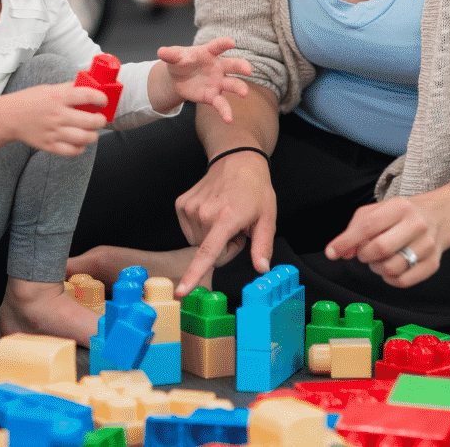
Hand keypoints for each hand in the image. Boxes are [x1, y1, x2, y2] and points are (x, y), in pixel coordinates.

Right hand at [1, 82, 107, 156]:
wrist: (9, 117)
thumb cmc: (31, 100)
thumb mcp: (50, 88)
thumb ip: (69, 89)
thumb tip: (90, 88)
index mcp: (58, 97)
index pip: (87, 95)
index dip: (101, 98)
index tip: (104, 101)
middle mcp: (57, 115)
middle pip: (90, 121)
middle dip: (101, 120)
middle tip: (100, 119)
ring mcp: (53, 132)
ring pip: (84, 138)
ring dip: (93, 135)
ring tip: (92, 131)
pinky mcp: (49, 145)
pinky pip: (72, 151)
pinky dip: (80, 148)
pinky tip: (80, 142)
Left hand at [157, 37, 250, 121]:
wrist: (178, 78)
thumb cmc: (180, 62)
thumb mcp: (174, 57)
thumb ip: (170, 55)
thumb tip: (160, 52)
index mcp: (208, 53)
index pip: (217, 46)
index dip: (224, 43)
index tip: (231, 42)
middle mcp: (218, 67)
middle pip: (233, 65)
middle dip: (241, 66)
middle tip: (248, 69)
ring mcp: (218, 82)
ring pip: (232, 84)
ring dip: (239, 88)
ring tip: (244, 93)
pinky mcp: (213, 97)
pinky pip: (222, 104)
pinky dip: (226, 112)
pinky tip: (228, 120)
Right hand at [174, 149, 274, 297]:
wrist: (236, 160)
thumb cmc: (255, 189)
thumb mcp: (267, 217)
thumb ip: (263, 245)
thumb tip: (262, 269)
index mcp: (227, 218)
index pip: (208, 252)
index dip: (194, 274)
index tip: (181, 291)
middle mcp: (204, 213)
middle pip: (210, 253)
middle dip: (225, 246)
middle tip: (237, 227)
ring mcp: (190, 208)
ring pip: (199, 243)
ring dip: (212, 236)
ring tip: (225, 216)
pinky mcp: (181, 204)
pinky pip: (190, 230)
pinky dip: (201, 227)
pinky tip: (212, 210)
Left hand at [325, 195, 443, 287]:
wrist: (438, 216)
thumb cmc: (400, 215)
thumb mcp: (376, 212)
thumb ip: (354, 230)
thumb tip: (339, 252)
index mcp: (399, 207)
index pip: (368, 226)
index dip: (346, 241)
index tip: (332, 252)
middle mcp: (416, 225)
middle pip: (380, 248)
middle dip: (364, 255)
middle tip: (364, 252)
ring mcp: (427, 245)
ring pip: (391, 268)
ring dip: (376, 268)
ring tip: (378, 259)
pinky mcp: (433, 263)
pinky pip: (404, 281)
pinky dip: (389, 279)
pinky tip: (389, 268)